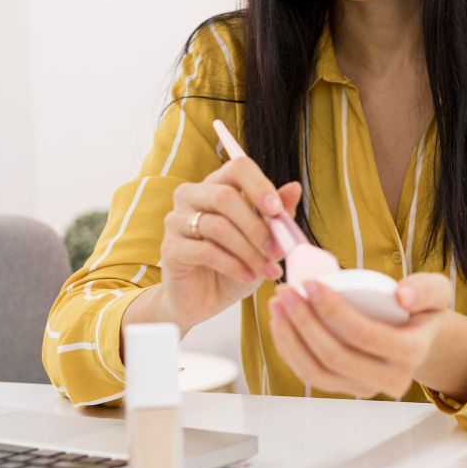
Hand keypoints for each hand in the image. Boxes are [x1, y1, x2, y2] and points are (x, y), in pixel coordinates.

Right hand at [160, 156, 302, 334]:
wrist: (206, 300)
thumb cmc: (236, 265)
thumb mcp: (263, 241)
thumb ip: (276, 216)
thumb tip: (295, 187)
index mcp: (217, 185)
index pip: (238, 168)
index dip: (259, 186)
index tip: (277, 210)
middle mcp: (192, 196)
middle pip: (225, 197)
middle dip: (257, 227)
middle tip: (278, 252)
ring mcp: (177, 221)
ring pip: (217, 226)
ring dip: (249, 251)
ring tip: (268, 270)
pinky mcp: (171, 248)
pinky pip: (205, 251)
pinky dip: (233, 265)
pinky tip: (248, 277)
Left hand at [268, 272, 451, 398]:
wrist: (420, 336)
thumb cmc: (422, 309)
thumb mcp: (436, 290)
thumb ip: (425, 289)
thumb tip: (402, 296)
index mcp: (411, 353)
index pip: (364, 335)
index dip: (332, 311)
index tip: (310, 284)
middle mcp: (390, 378)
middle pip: (335, 356)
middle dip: (303, 322)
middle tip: (285, 292)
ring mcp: (366, 388)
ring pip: (317, 371)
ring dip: (290, 338)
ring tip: (277, 304)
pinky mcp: (346, 388)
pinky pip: (310, 375)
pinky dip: (290, 349)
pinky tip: (280, 322)